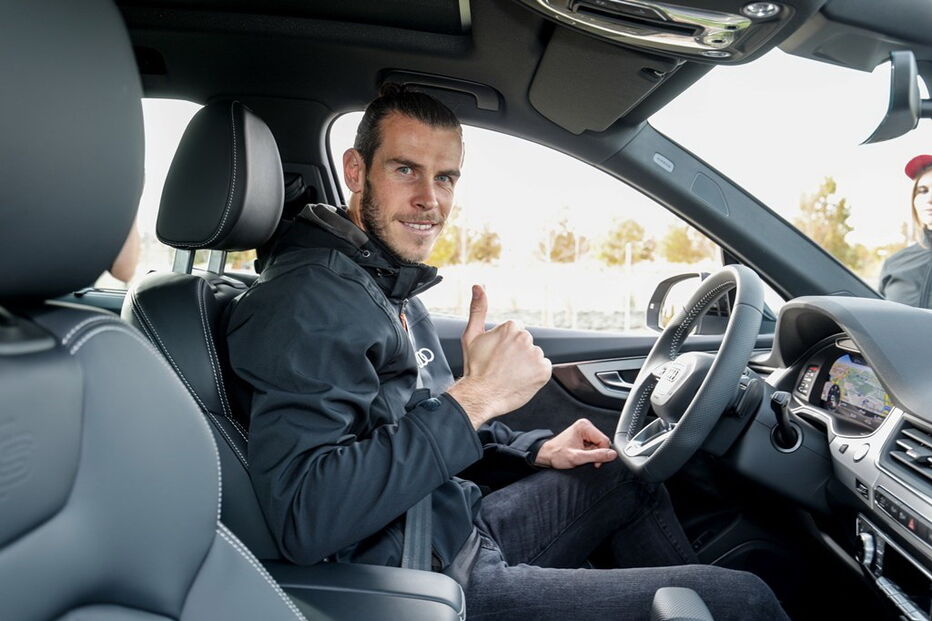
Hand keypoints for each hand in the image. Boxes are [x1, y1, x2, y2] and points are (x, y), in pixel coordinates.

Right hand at [447, 285, 550, 428]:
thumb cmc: (474, 368)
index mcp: (511, 327)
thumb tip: (479, 286)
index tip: (497, 355)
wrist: (479, 395)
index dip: (505, 345)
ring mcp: (536, 355)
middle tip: (502, 366)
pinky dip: (534, 375)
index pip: (516, 332)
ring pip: (534, 356)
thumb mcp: (471, 335)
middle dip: (517, 353)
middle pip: (526, 343)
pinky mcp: (544, 371)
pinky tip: (520, 380)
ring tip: (510, 375)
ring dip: (526, 364)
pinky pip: (543, 369)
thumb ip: (478, 308)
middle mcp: (526, 338)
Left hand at [535, 418, 617, 468]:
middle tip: (584, 459)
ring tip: (580, 456)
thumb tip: (612, 454)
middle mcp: (585, 426)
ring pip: (598, 445)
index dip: (602, 453)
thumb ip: (596, 456)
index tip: (594, 462)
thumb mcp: (578, 457)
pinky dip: (589, 453)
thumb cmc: (557, 454)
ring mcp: (584, 430)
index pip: (604, 441)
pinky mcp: (583, 436)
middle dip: (596, 453)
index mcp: (584, 426)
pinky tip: (580, 454)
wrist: (546, 455)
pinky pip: (594, 446)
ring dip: (592, 454)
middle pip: (602, 442)